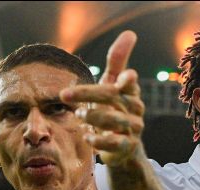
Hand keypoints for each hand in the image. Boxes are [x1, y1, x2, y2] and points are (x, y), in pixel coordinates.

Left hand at [60, 30, 145, 167]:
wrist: (123, 144)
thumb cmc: (115, 107)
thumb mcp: (113, 83)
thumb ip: (118, 60)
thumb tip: (130, 33)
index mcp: (131, 91)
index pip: (129, 82)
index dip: (126, 80)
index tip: (121, 78)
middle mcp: (135, 108)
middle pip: (112, 98)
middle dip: (87, 95)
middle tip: (65, 95)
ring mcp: (133, 127)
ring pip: (114, 120)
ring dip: (93, 117)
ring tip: (79, 116)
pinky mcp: (127, 146)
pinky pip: (115, 143)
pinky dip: (99, 140)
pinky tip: (87, 137)